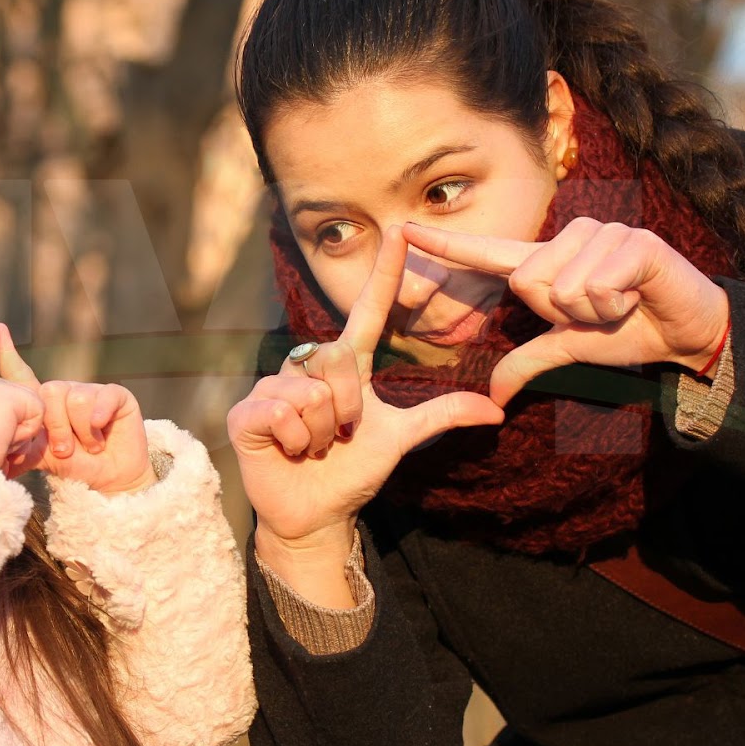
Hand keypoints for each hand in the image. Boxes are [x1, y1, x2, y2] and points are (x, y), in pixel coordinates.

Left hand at [9, 380, 156, 493]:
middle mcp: (68, 392)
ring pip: (78, 398)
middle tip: (64, 451)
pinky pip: (105, 396)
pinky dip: (100, 414)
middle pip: (52, 390)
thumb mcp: (42, 456)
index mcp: (46, 403)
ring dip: (83, 432)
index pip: (23, 372)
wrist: (111, 481)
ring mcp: (93, 392)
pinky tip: (100, 429)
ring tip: (90, 448)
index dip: (7, 353)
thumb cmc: (76, 466)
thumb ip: (21, 445)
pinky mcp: (119, 396)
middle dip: (57, 427)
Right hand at [228, 227, 505, 562]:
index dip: (384, 274)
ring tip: (313, 446)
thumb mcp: (400, 439)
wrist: (315, 514)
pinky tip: (290, 451)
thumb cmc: (353, 471)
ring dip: (321, 431)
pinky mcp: (248, 412)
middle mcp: (307, 367)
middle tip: (341, 436)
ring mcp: (273, 386)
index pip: (367, 311)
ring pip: (308, 391)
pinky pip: (281, 411)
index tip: (400, 232)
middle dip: (347, 406)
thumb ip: (440, 416)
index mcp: (345, 366)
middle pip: (335, 358)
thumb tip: (496, 410)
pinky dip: (295, 440)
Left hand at [403, 218, 730, 406]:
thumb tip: (493, 399)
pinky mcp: (632, 241)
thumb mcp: (569, 349)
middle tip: (600, 310)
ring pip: (562, 286)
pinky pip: (596, 284)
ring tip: (620, 301)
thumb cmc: (627, 331)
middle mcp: (568, 239)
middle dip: (564, 312)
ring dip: (594, 310)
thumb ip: (528, 363)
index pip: (486, 252)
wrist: (686, 329)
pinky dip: (617, 303)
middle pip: (528, 282)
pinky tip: (637, 294)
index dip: (444, 244)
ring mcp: (601, 234)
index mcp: (546, 263)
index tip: (399, 228)